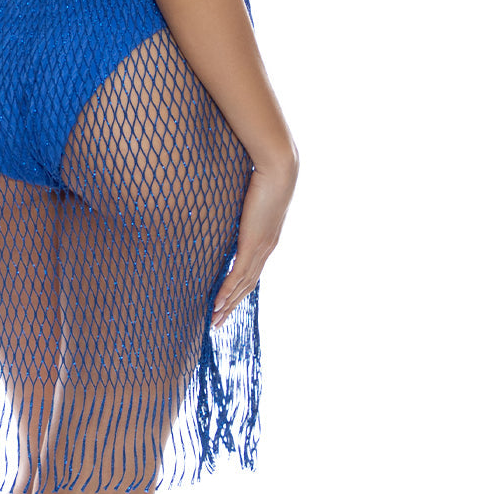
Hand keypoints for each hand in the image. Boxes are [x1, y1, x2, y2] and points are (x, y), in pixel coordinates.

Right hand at [211, 157, 297, 328]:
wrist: (279, 171)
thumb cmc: (265, 176)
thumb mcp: (251, 197)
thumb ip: (242, 207)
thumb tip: (230, 204)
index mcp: (266, 241)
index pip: (251, 273)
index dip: (238, 290)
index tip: (226, 304)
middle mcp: (265, 250)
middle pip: (247, 286)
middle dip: (232, 306)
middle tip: (217, 323)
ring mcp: (260, 249)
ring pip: (242, 285)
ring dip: (228, 304)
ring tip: (214, 318)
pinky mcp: (253, 243)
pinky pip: (238, 273)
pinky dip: (227, 290)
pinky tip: (218, 302)